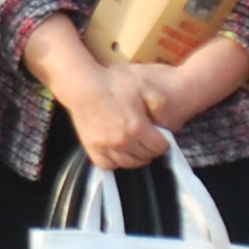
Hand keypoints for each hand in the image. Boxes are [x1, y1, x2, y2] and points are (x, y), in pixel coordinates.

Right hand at [51, 56, 172, 170]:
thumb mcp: (143, 85)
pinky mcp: (92, 148)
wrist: (83, 86)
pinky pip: (107, 165)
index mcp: (138, 127)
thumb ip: (160, 104)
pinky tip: (119, 153)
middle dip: (151, 149)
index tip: (161, 136)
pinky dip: (115, 162)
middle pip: (145, 156)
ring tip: (136, 147)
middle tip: (149, 141)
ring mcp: (106, 146)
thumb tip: (166, 123)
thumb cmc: (113, 83)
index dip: (164, 142)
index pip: (160, 146)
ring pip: (128, 164)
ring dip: (136, 158)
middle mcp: (123, 141)